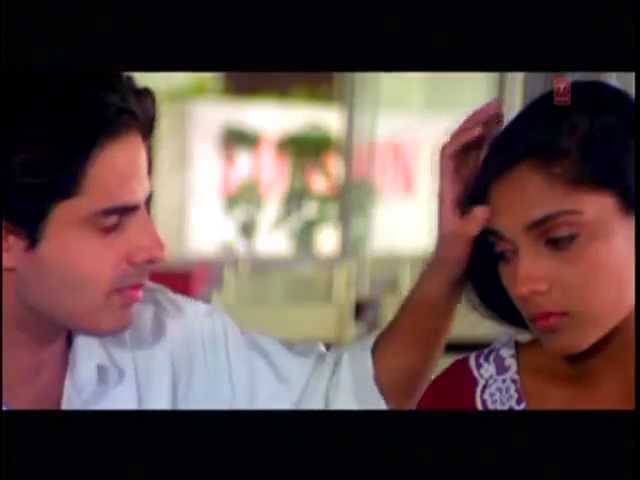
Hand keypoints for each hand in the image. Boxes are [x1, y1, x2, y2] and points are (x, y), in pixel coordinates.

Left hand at [432, 98, 503, 278]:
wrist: (450, 266)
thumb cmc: (452, 254)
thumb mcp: (461, 241)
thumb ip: (469, 226)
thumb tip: (483, 209)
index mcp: (448, 188)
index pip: (449, 154)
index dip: (464, 138)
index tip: (483, 129)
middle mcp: (454, 182)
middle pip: (460, 144)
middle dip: (474, 124)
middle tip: (496, 107)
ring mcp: (464, 185)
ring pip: (470, 150)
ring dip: (482, 130)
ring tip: (501, 114)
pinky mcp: (473, 191)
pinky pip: (480, 162)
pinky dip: (489, 146)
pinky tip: (501, 138)